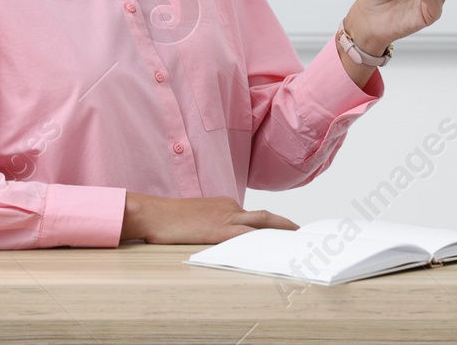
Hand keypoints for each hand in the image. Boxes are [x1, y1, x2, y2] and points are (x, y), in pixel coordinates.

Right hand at [121, 193, 297, 244]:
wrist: (153, 213)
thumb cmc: (168, 219)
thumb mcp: (195, 220)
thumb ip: (212, 225)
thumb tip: (221, 238)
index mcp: (224, 204)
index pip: (255, 215)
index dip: (273, 224)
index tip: (287, 231)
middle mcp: (229, 207)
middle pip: (265, 218)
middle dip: (286, 227)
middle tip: (303, 236)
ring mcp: (225, 217)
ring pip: (262, 225)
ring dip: (281, 233)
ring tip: (297, 244)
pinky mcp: (219, 230)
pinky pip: (247, 237)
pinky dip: (263, 242)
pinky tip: (273, 250)